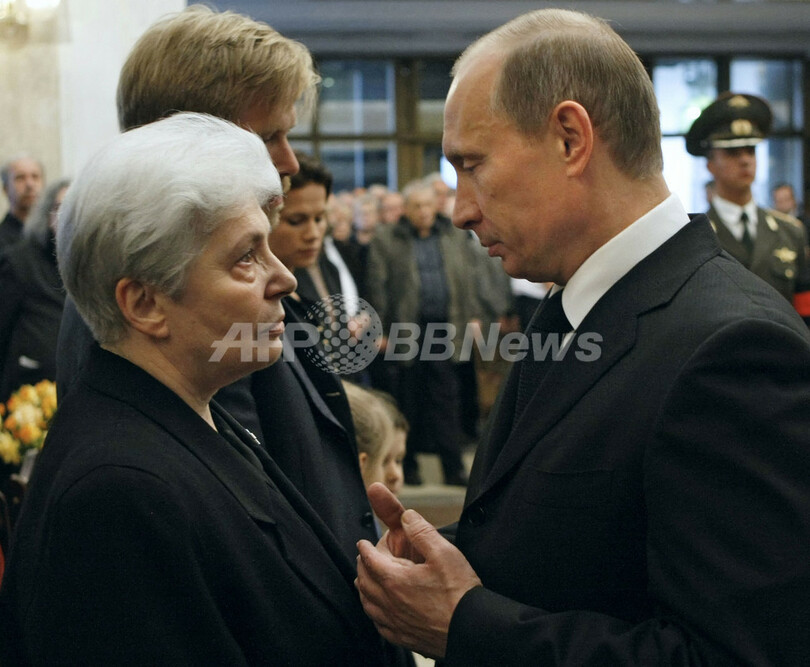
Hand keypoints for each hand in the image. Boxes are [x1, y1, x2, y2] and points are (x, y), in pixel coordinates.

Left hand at [355, 491, 482, 658]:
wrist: (471, 630)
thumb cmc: (459, 592)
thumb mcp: (444, 553)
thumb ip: (422, 531)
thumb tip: (406, 516)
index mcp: (395, 580)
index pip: (370, 560)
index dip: (365, 548)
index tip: (362, 543)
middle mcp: (390, 603)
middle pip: (364, 582)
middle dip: (362, 567)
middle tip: (364, 558)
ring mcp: (395, 623)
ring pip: (368, 605)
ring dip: (364, 590)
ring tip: (366, 581)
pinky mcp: (404, 638)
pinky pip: (379, 625)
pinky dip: (374, 612)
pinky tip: (380, 611)